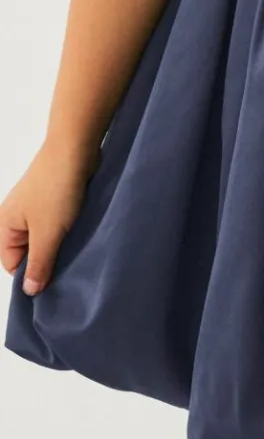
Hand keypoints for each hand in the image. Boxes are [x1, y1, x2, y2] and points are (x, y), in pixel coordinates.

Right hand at [0, 139, 100, 295]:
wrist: (76, 146)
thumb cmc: (57, 187)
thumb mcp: (47, 233)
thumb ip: (39, 263)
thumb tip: (29, 291)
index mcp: (5, 225)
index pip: (12, 264)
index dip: (31, 274)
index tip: (53, 280)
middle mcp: (16, 216)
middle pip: (29, 251)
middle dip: (48, 258)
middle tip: (68, 263)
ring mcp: (36, 206)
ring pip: (46, 237)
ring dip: (61, 242)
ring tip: (76, 245)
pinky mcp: (55, 197)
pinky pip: (58, 222)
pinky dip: (68, 228)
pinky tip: (81, 231)